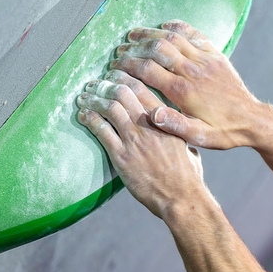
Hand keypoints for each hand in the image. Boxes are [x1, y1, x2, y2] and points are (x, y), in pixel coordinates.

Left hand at [76, 70, 205, 218]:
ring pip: (109, 108)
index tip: (115, 74)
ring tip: (84, 96)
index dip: (125, 77)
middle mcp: (149, 125)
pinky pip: (101, 130)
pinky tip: (82, 114)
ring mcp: (134, 140)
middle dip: (106, 84)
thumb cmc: (189, 176)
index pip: (143, 88)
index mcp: (166, 120)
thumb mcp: (189, 146)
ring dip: (93, 98)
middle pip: (123, 92)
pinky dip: (89, 119)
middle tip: (96, 83)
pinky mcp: (121, 156)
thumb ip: (178, 134)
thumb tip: (177, 131)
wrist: (181, 197)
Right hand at [109, 20, 262, 149]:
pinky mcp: (216, 55)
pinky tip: (165, 26)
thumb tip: (152, 114)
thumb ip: (174, 125)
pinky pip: (195, 34)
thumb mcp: (198, 137)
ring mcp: (206, 60)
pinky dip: (178, 27)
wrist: (253, 120)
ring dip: (151, 34)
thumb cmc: (224, 131)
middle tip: (120, 50)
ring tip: (133, 35)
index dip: (127, 65)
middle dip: (134, 48)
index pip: (147, 70)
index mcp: (184, 92)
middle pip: (157, 49)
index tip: (114, 66)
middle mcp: (193, 71)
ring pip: (173, 38)